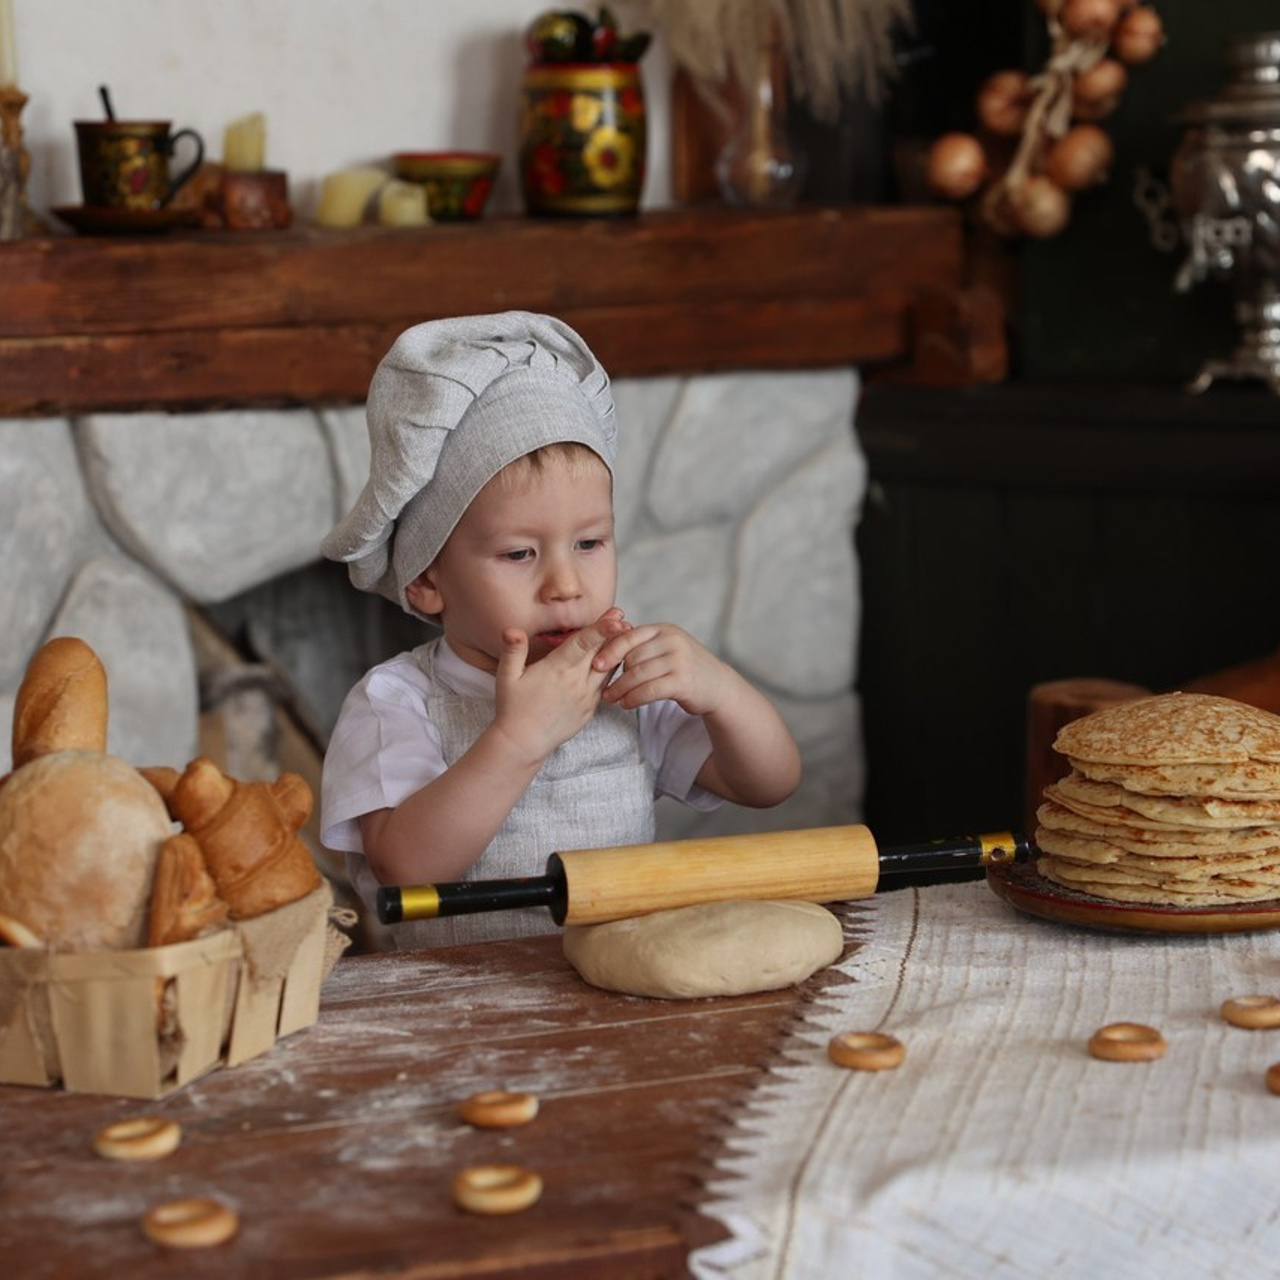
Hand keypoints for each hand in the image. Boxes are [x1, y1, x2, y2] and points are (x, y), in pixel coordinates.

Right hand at [492, 608, 629, 762]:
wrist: (524, 743)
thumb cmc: (512, 708)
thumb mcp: (506, 677)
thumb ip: (513, 651)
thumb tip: (512, 630)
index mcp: (556, 669)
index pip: (583, 644)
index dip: (601, 628)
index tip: (615, 616)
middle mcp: (576, 682)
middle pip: (600, 652)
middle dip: (613, 632)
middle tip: (621, 614)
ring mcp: (586, 697)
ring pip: (608, 669)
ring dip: (615, 651)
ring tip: (623, 633)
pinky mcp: (590, 709)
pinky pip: (605, 686)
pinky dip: (611, 671)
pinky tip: (614, 660)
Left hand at [594, 622, 728, 716]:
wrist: (718, 686)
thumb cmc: (685, 668)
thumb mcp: (667, 648)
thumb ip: (643, 646)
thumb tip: (606, 647)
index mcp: (664, 630)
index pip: (630, 636)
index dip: (610, 650)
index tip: (595, 664)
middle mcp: (672, 640)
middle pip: (632, 656)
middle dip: (615, 673)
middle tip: (601, 687)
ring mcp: (679, 660)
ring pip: (638, 674)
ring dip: (621, 689)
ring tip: (610, 698)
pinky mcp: (683, 681)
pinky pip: (650, 690)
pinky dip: (634, 698)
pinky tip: (626, 704)